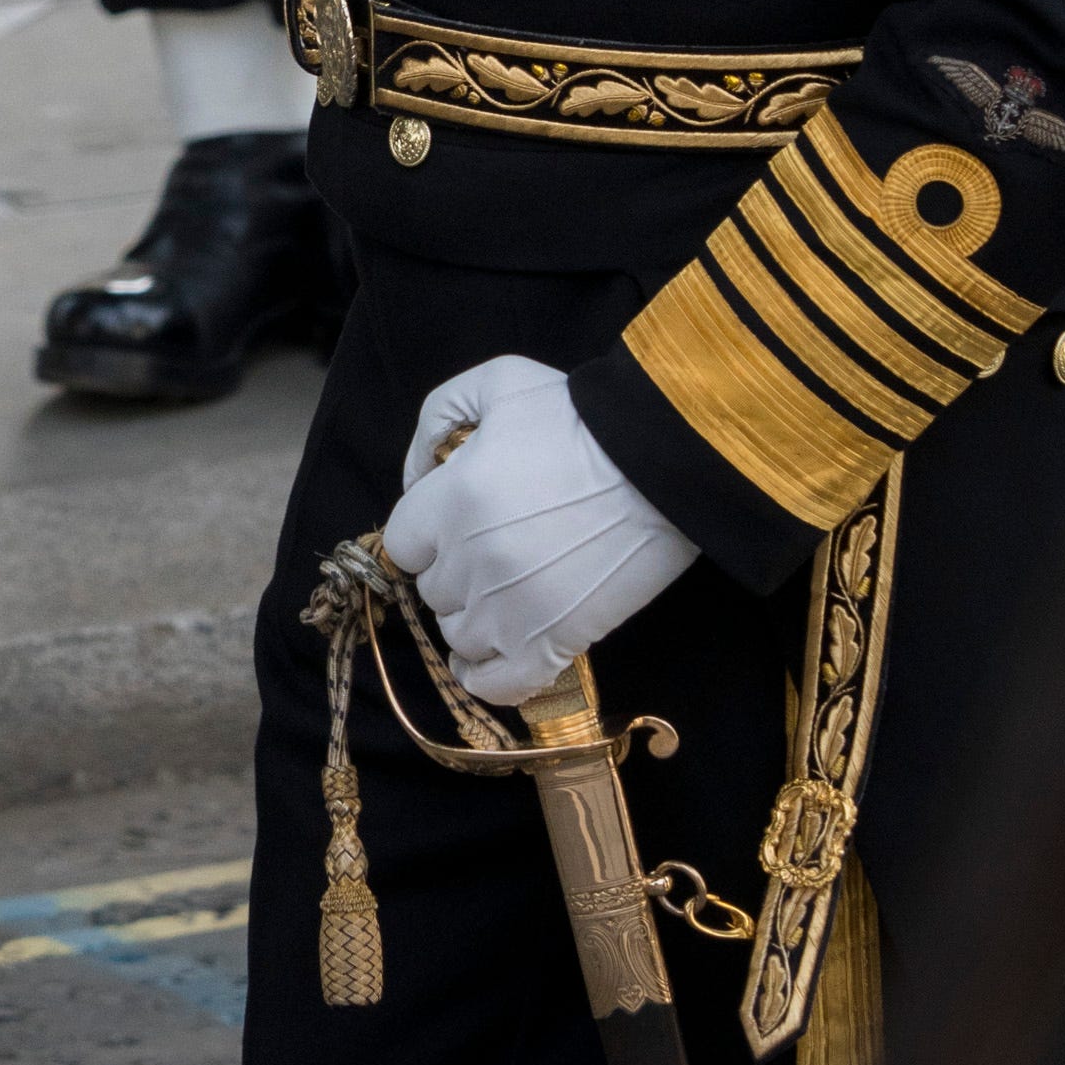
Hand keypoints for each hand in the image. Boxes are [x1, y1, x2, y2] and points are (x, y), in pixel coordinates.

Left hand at [381, 354, 697, 705]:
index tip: (455, 521)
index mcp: (451, 500)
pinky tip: (489, 656)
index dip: (426, 532)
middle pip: (432, 589)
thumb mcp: (497, 380)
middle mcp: (470, 562)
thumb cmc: (577, 415)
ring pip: (458, 635)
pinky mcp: (552, 643)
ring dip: (473, 616)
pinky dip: (484, 677)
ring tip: (505, 591)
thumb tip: (414, 473)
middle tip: (493, 545)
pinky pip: (496, 684)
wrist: (661, 461)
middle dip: (454, 568)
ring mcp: (510, 610)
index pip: (402, 543)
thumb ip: (437, 416)